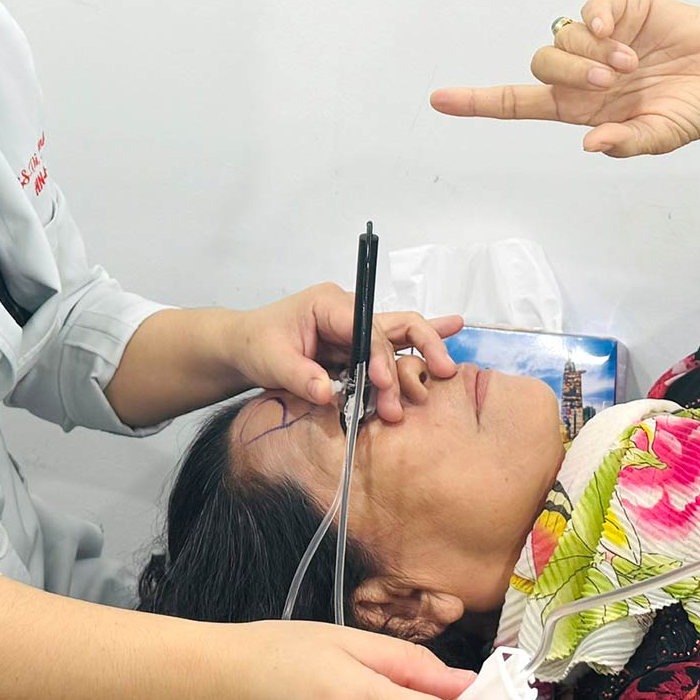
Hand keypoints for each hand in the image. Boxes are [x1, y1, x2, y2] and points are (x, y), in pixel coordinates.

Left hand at [234, 284, 463, 423]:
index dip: (379, 357)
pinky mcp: (357, 346)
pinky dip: (420, 343)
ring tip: (444, 375)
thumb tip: (328, 394)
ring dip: (422, 355)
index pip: (366, 328)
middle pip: (397, 322)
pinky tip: (454, 328)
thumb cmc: (256, 345)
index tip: (384, 385)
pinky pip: (393, 344)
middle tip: (441, 373)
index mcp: (328, 304)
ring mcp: (356, 327)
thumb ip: (300, 376)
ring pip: (401, 335)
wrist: (244, 347)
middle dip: (422, 346)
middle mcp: (349, 311)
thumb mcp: (271, 361)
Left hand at [431, 0, 699, 156]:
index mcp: (582, 107)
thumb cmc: (697, 110)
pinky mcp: (623, 10)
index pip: (518, 103)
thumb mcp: (661, 136)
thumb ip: (626, 142)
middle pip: (540, 66)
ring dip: (590, 53)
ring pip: (562, 37)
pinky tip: (618, 34)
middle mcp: (584, 72)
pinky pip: (590, 9)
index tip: (439, 100)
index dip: (478, 101)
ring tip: (631, 65)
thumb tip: (590, 144)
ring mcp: (602, 38)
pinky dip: (597, 20)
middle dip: (566, 73)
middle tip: (609, 82)